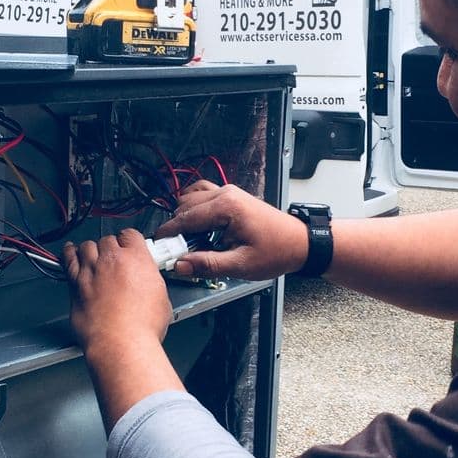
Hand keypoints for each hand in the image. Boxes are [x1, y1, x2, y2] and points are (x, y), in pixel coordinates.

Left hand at [64, 229, 183, 429]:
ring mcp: (91, 271)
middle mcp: (112, 260)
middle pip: (107, 240)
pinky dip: (68, 254)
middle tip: (113, 258)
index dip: (129, 241)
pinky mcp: (75, 285)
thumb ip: (150, 282)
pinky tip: (69, 252)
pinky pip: (68, 261)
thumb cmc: (142, 327)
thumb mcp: (161, 299)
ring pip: (87, 247)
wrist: (121, 343)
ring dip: (91, 250)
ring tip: (92, 254)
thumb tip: (148, 284)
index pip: (131, 235)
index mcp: (137, 259)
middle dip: (110, 248)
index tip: (128, 246)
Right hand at [155, 182, 308, 280]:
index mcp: (227, 207)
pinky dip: (194, 209)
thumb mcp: (241, 265)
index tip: (157, 249)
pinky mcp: (231, 197)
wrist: (300, 242)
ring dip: (185, 218)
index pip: (185, 218)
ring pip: (190, 199)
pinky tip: (198, 228)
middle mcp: (225, 194)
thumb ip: (208, 264)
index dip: (168, 235)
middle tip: (176, 252)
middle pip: (185, 207)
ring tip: (190, 242)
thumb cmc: (277, 251)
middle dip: (176, 229)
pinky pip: (202, 195)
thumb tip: (180, 265)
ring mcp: (228, 192)